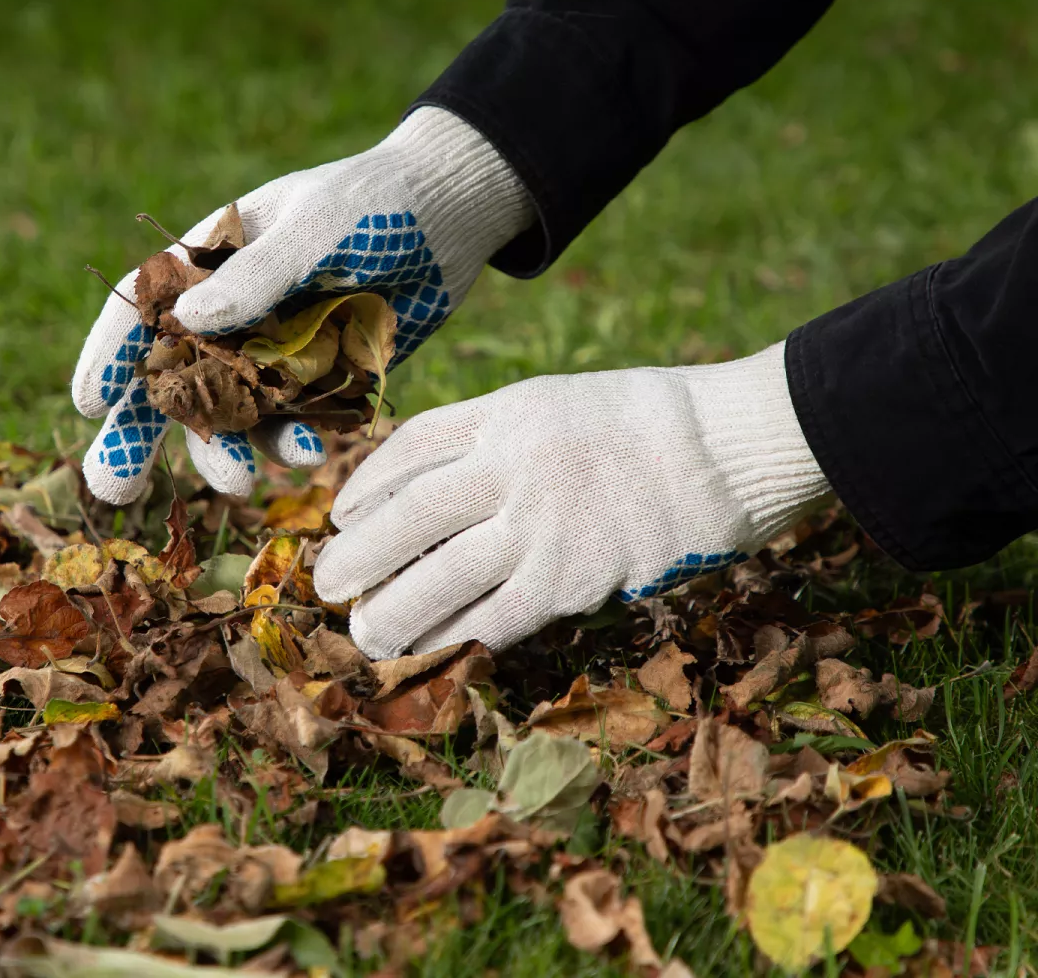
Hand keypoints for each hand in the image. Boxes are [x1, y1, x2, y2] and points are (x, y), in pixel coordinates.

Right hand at [72, 107, 533, 504]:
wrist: (449, 218)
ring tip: (238, 483)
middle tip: (114, 490)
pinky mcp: (323, 379)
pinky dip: (295, 442)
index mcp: (213, 259)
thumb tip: (190, 319)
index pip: (146, 307)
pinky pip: (295, 422)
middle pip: (175, 378)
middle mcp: (236, 312)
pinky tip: (311, 453)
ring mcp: (278, 350)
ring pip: (234, 414)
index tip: (87, 403)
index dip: (113, 354)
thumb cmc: (375, 202)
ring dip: (227, 451)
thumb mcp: (318, 227)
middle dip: (143, 434)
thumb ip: (260, 273)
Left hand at [314, 343, 830, 658]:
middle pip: (408, 515)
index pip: (411, 447)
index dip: (367, 482)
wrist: (727, 447)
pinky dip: (455, 637)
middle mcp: (509, 464)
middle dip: (358, 553)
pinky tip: (430, 652)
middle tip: (325, 583)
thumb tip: (456, 481)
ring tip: (363, 634)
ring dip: (393, 611)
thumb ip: (506, 435)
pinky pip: (494, 616)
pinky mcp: (570, 577)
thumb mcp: (564, 401)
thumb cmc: (654, 422)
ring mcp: (537, 522)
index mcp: (506, 412)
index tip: (342, 511)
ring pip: (438, 576)